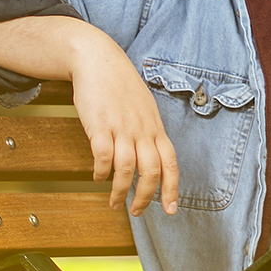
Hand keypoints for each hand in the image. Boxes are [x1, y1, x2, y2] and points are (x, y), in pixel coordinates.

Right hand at [0, 17, 179, 215]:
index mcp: (155, 127)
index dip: (172, 189)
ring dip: (120, 191)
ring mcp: (121, 127)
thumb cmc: (119, 84)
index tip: (170, 210)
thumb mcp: (143, 107)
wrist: (97, 58)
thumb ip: (147, 131)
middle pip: (151, 171)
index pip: (171, 163)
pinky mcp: (99, 125)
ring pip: (127, 169)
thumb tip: (149, 156)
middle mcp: (142, 129)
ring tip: (114, 203)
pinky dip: (101, 172)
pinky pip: (104, 157)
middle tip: (136, 212)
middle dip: (145, 197)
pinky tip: (97, 176)